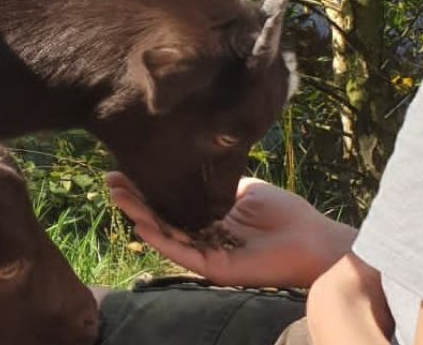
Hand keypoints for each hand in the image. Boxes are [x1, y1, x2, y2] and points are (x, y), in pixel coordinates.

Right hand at [106, 172, 355, 289]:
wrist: (311, 239)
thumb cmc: (285, 213)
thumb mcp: (244, 187)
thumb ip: (217, 178)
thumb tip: (192, 154)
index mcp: (208, 217)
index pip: (170, 202)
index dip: (147, 186)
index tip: (124, 167)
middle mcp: (202, 237)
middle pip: (161, 218)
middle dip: (134, 199)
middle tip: (110, 179)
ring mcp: (206, 254)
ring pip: (165, 235)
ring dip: (139, 216)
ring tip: (117, 195)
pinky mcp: (214, 269)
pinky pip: (182, 254)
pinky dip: (161, 239)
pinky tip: (142, 223)